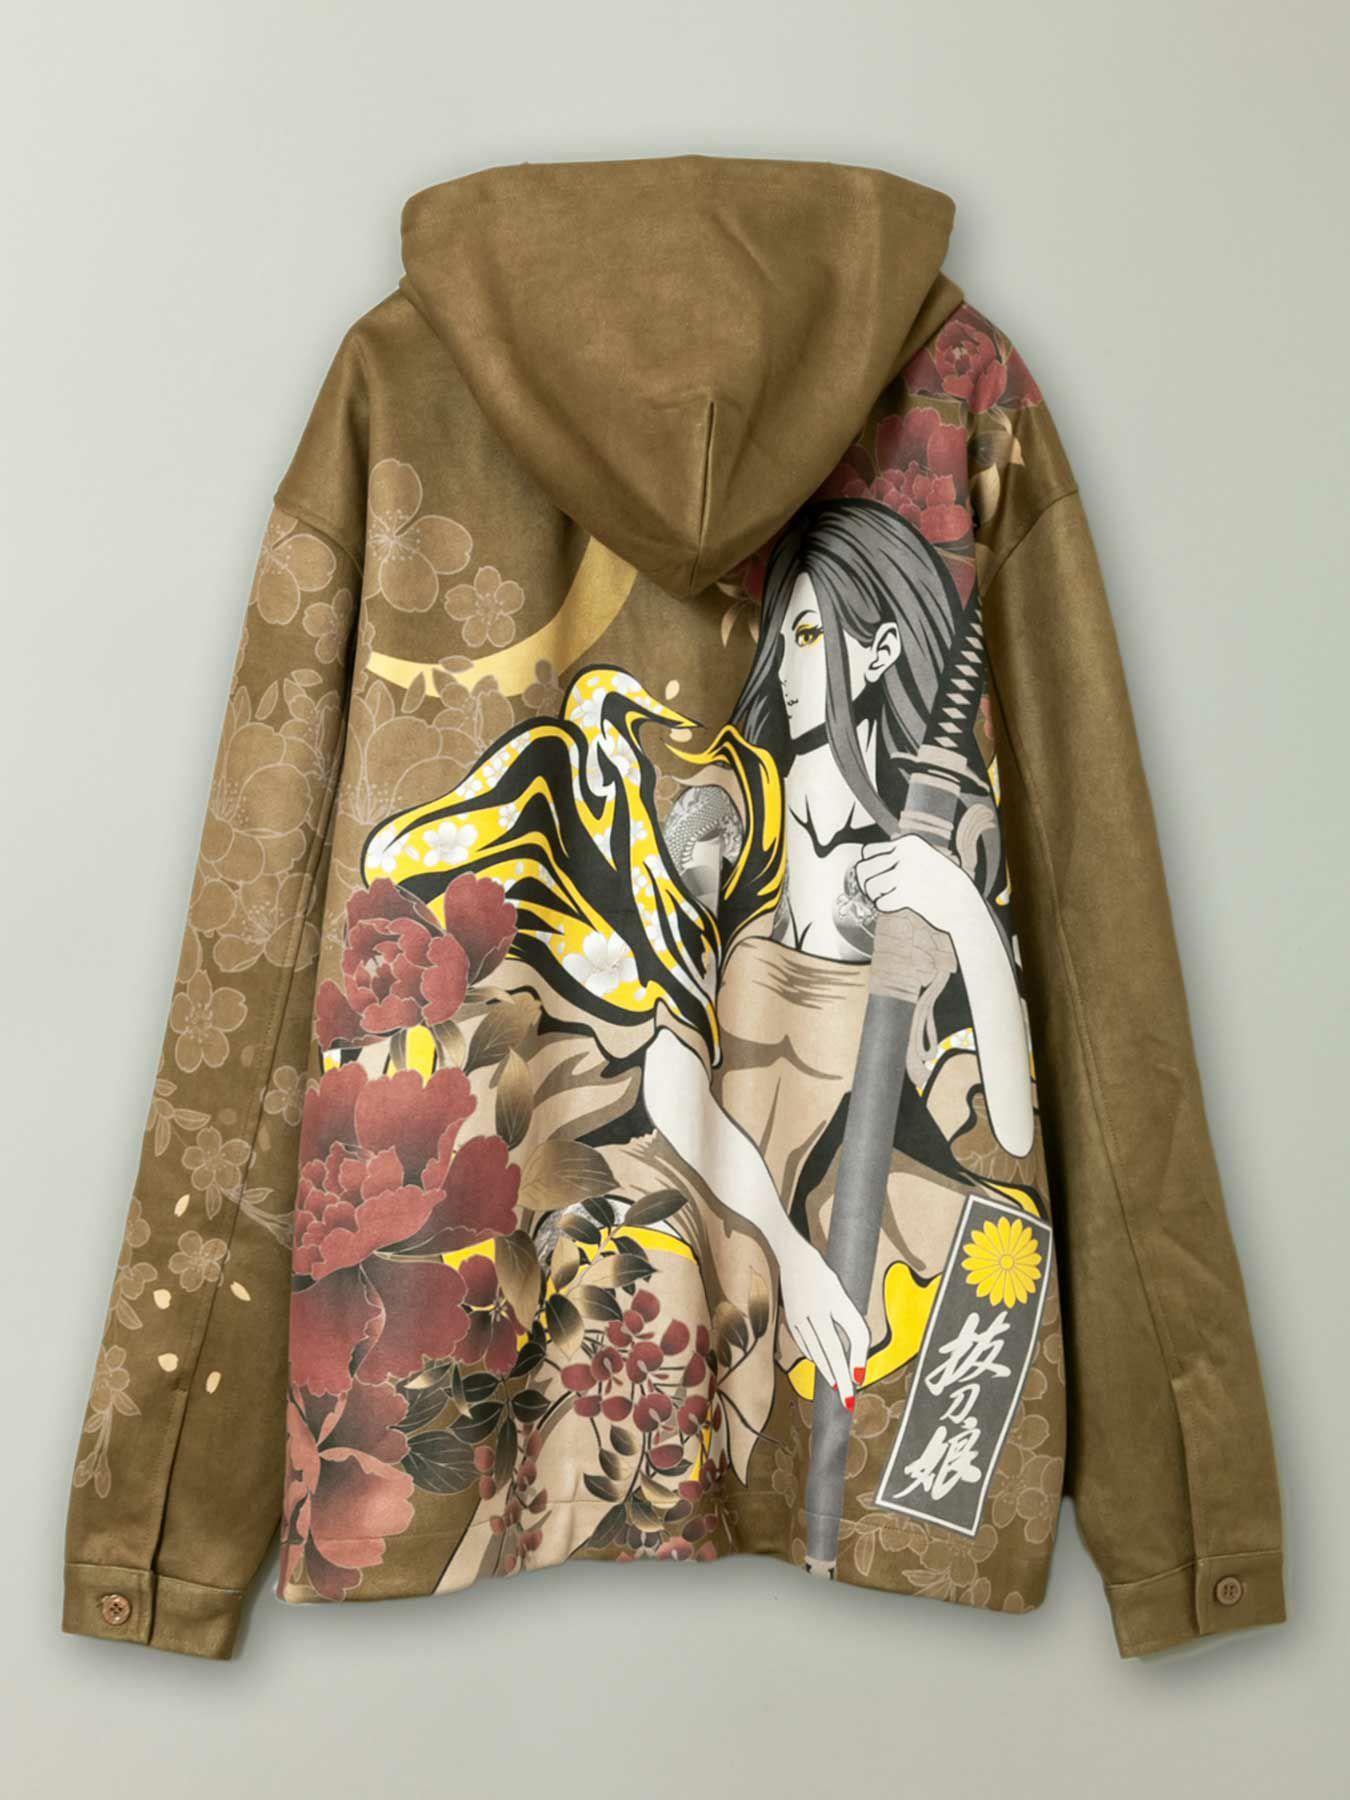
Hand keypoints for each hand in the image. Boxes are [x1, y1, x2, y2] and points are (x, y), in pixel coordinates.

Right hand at [777, 1233, 870, 1405]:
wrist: (792, 1257)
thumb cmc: (822, 1273)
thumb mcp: (841, 1292)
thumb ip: (849, 1320)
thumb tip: (855, 1348)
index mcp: (835, 1301)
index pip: (853, 1334)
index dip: (858, 1357)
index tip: (860, 1378)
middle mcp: (817, 1311)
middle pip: (832, 1350)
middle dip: (842, 1377)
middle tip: (848, 1399)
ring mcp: (801, 1317)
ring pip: (817, 1351)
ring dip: (828, 1371)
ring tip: (838, 1388)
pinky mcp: (791, 1320)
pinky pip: (805, 1344)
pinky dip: (815, 1357)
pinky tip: (822, 1365)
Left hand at [857, 833, 976, 933]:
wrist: (963, 902)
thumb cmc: (940, 881)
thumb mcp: (921, 857)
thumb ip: (895, 856)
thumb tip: (861, 866)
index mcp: (908, 842)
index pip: (867, 850)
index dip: (869, 866)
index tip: (879, 876)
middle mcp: (905, 854)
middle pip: (862, 868)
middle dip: (866, 882)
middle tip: (877, 891)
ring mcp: (906, 874)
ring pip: (868, 886)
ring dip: (874, 895)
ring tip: (888, 897)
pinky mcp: (907, 894)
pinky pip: (880, 903)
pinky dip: (885, 906)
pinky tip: (897, 904)